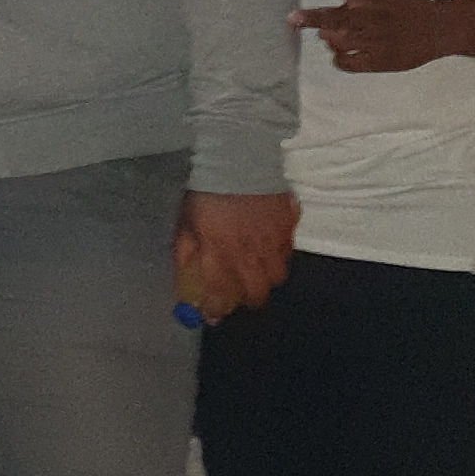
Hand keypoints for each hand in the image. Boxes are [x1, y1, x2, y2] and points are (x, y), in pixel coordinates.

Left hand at [175, 188, 298, 323]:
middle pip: (256, 295)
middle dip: (243, 298)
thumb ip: (186, 257)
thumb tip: (184, 286)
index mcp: (222, 255)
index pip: (221, 296)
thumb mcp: (185, 226)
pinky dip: (276, 258)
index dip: (215, 309)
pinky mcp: (290, 229)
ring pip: (276, 278)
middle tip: (233, 290)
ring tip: (251, 269)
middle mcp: (251, 256)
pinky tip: (265, 248)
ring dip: (262, 279)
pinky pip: (287, 255)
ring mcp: (274, 243)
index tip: (210, 315)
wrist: (238, 160)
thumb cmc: (205, 194)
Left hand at [292, 0, 450, 75]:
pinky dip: (339, 59)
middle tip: (292, 18)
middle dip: (312, 18)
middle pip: (335, 18)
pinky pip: (346, 62)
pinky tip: (342, 55)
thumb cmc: (404, 10)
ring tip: (332, 37)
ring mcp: (374, 40)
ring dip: (329, 39)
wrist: (439, 29)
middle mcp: (371, 18)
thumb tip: (324, 25)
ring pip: (336, 42)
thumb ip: (353, 6)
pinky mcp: (379, 61)